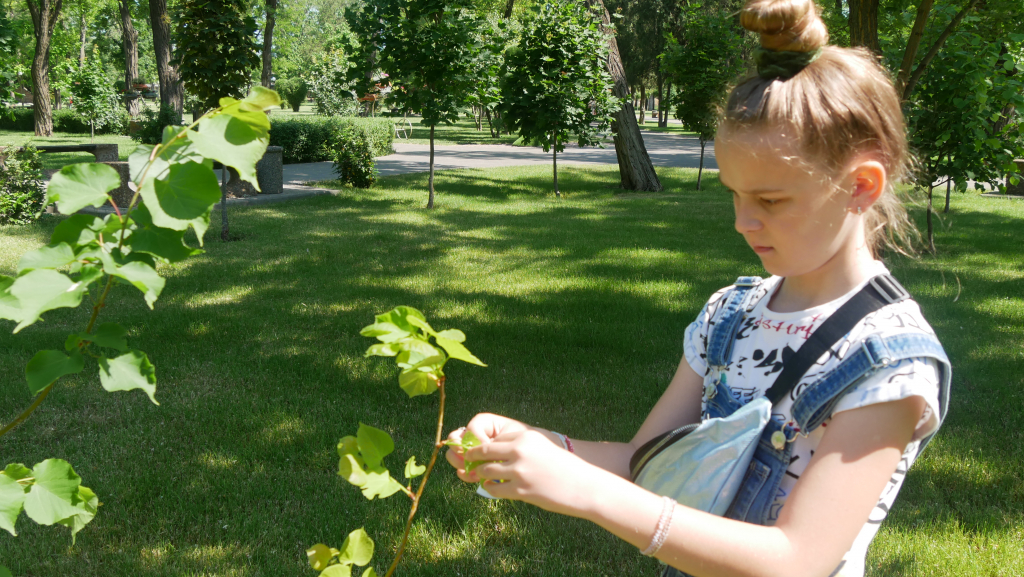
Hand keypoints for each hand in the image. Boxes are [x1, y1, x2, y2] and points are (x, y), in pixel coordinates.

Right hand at [445, 412, 529, 475]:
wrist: (531, 456)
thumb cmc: (522, 441)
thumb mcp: (512, 437)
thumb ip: (495, 442)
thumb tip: (477, 455)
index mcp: (483, 424)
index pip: (472, 428)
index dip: (478, 439)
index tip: (491, 447)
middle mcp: (472, 435)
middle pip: (454, 439)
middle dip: (461, 450)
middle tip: (471, 459)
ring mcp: (470, 451)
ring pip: (453, 455)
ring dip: (461, 463)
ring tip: (474, 470)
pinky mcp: (472, 466)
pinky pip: (461, 470)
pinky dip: (466, 474)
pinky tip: (474, 477)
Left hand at [463, 428, 600, 516]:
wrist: (583, 485)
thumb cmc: (564, 467)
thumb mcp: (542, 448)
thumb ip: (521, 448)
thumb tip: (496, 452)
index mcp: (526, 437)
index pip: (495, 439)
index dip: (484, 445)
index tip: (478, 451)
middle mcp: (520, 451)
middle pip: (485, 451)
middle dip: (473, 456)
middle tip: (467, 460)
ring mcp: (519, 471)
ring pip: (486, 470)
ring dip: (480, 473)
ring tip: (480, 476)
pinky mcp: (520, 490)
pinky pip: (494, 488)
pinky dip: (488, 488)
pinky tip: (490, 487)